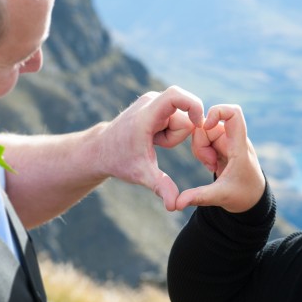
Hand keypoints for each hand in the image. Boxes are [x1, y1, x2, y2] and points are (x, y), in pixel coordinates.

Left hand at [99, 86, 204, 210]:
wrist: (101, 150)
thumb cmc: (119, 161)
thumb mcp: (141, 175)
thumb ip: (161, 186)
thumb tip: (174, 206)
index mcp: (146, 114)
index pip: (177, 95)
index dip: (194, 105)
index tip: (199, 124)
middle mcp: (150, 102)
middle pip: (184, 116)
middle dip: (179, 135)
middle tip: (158, 146)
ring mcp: (153, 102)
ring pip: (181, 119)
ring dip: (172, 136)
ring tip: (153, 143)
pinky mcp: (155, 104)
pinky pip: (176, 119)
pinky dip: (169, 132)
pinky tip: (153, 139)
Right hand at [176, 104, 265, 212]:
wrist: (252, 199)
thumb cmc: (243, 196)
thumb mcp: (221, 197)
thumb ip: (199, 197)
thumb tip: (176, 204)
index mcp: (239, 146)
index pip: (234, 113)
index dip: (217, 112)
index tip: (206, 127)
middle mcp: (234, 140)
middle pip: (209, 124)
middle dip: (200, 143)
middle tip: (208, 163)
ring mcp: (227, 142)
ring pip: (204, 132)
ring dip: (201, 149)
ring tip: (210, 166)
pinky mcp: (221, 147)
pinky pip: (205, 140)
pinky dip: (202, 152)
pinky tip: (210, 166)